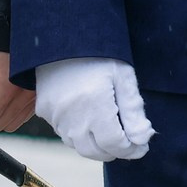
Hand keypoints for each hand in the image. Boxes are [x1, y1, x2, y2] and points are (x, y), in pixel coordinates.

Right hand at [34, 57, 153, 161]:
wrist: (62, 34)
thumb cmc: (97, 54)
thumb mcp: (123, 76)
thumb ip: (133, 111)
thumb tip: (142, 139)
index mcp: (95, 106)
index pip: (116, 145)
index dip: (132, 149)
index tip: (141, 144)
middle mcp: (72, 116)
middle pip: (97, 151)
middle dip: (115, 150)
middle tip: (128, 141)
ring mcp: (56, 115)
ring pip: (79, 145)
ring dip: (96, 145)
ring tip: (109, 129)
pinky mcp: (44, 111)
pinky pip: (64, 133)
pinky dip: (79, 134)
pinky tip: (89, 119)